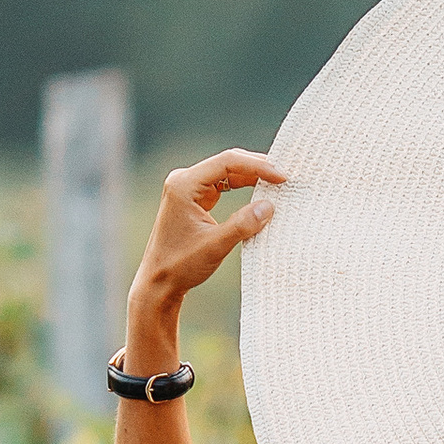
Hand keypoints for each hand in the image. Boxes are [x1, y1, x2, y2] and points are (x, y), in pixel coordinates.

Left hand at [135, 147, 285, 304]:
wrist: (158, 282)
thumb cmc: (180, 265)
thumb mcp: (215, 246)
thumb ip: (242, 225)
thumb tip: (269, 206)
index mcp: (184, 185)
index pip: (227, 162)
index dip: (257, 166)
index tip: (282, 177)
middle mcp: (184, 180)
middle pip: (227, 163)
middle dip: (257, 167)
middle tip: (285, 176)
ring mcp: (188, 188)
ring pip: (226, 173)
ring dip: (251, 176)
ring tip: (277, 182)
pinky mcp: (193, 199)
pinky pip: (222, 185)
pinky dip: (242, 187)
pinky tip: (259, 191)